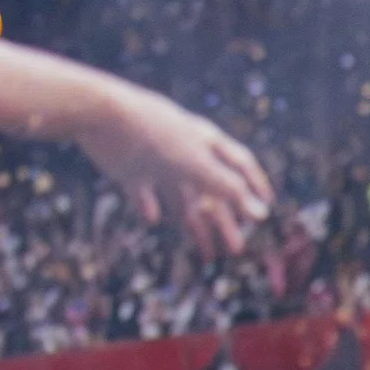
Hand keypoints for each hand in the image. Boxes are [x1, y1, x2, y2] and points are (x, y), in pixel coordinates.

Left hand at [73, 81, 275, 257]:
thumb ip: (227, 189)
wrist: (103, 116)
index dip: (255, 188)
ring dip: (195, 224)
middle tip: (237, 249)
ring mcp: (158, 162)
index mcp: (208, 145)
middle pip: (213, 192)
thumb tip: (262, 213)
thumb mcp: (197, 165)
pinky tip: (152, 220)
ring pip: (184, 198)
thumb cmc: (157, 136)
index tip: (266, 210)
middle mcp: (187, 153)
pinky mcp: (131, 169)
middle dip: (226, 221)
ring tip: (206, 253)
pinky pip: (145, 193)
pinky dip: (149, 207)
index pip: (239, 167)